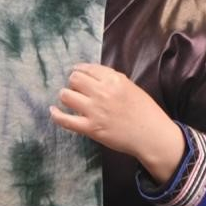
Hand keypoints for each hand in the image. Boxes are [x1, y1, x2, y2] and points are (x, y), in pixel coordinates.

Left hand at [51, 63, 184, 184]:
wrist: (152, 136)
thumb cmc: (144, 111)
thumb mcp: (131, 87)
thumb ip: (112, 79)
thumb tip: (91, 73)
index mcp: (114, 80)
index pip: (87, 69)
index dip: (79, 70)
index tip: (76, 72)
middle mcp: (102, 92)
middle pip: (74, 79)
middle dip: (73, 83)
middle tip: (77, 89)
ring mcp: (95, 111)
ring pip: (66, 95)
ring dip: (65, 96)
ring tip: (70, 99)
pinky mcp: (91, 128)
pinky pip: (65, 120)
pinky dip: (56, 115)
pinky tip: (53, 111)